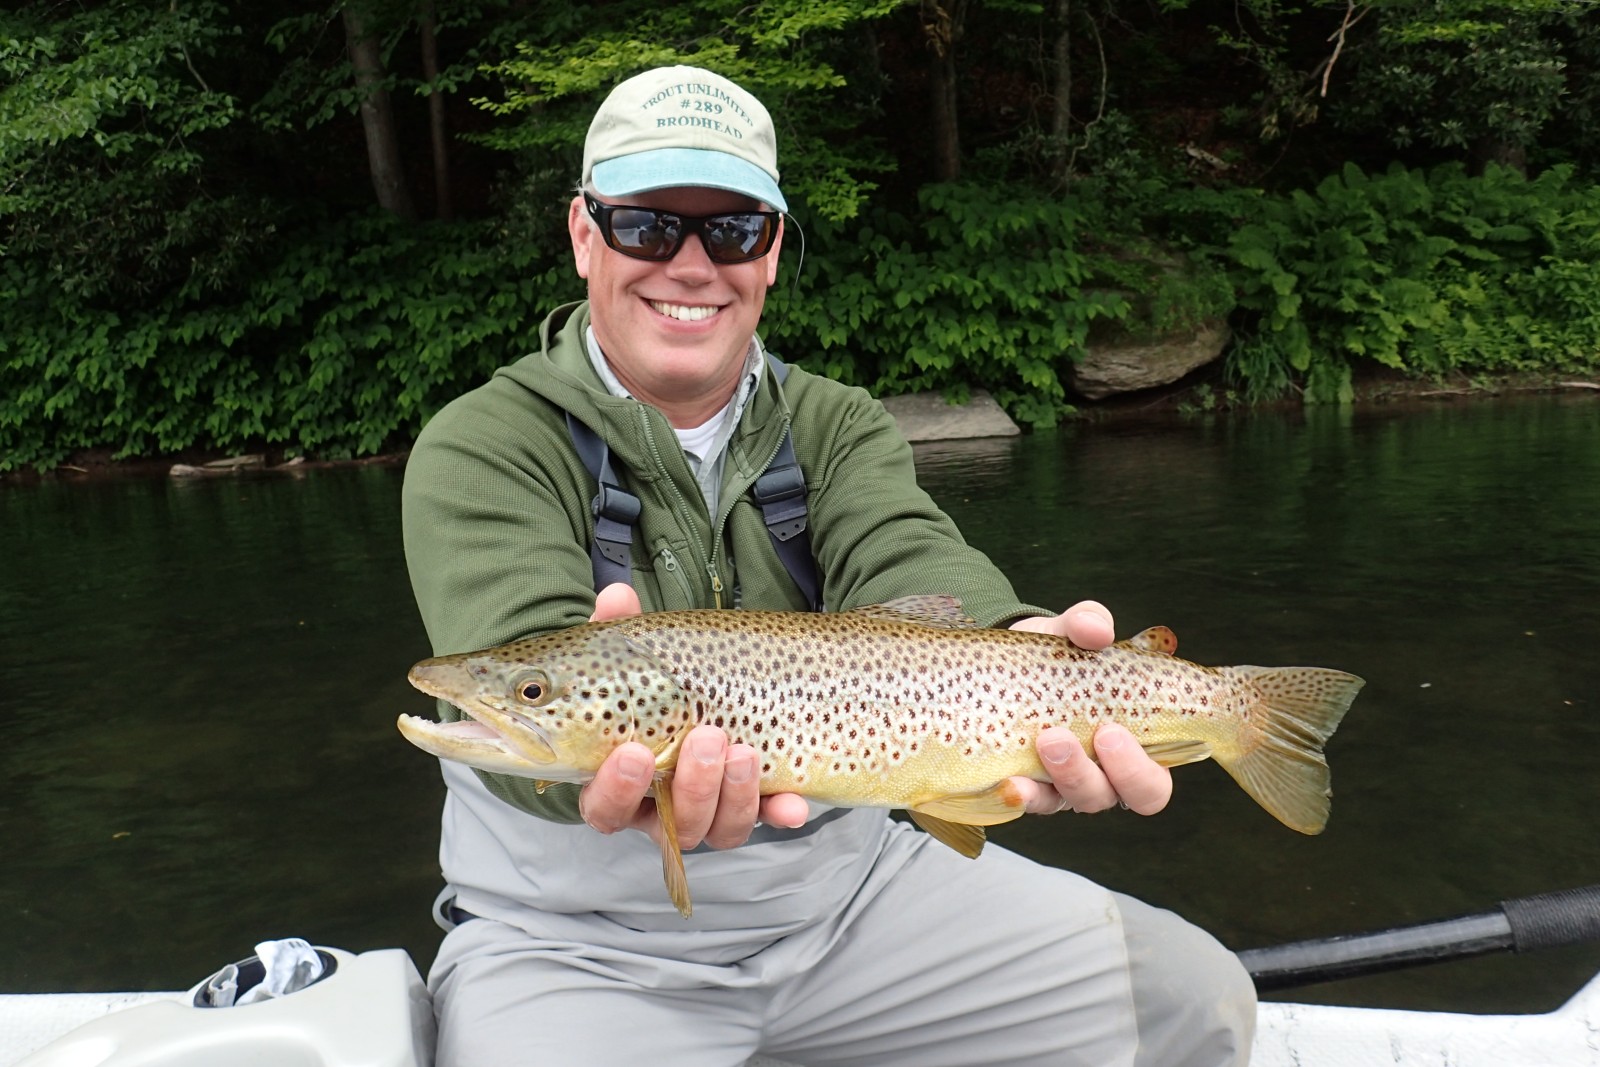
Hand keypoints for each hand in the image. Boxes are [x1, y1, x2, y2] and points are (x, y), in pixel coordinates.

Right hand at [576, 584, 808, 847]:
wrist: (708, 685)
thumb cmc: (652, 682)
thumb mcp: (634, 655)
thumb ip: (618, 629)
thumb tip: (615, 595)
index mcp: (621, 781)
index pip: (606, 807)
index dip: (617, 789)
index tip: (635, 753)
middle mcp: (663, 807)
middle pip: (671, 824)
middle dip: (691, 785)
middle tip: (706, 737)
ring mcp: (711, 809)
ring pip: (718, 828)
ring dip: (732, 794)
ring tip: (743, 748)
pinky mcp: (752, 804)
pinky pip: (767, 818)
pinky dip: (780, 811)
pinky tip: (794, 803)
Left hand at [1008, 601, 1172, 816]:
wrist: (999, 664)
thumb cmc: (1054, 655)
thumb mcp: (1070, 632)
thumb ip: (1088, 622)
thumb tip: (1097, 630)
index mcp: (1136, 743)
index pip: (1157, 777)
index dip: (1145, 767)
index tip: (1116, 729)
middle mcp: (1108, 772)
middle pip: (1135, 797)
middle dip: (1123, 772)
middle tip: (1102, 735)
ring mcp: (1068, 783)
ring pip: (1083, 799)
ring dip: (1071, 774)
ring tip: (1048, 738)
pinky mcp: (1029, 787)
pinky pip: (1031, 804)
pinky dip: (1023, 797)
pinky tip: (1011, 783)